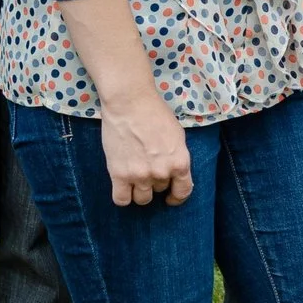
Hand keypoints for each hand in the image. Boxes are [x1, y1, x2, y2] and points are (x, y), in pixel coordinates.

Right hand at [100, 92, 194, 206]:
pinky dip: (123, 196)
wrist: (130, 103)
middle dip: (155, 181)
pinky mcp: (119, 175)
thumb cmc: (154, 113)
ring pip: (142, 199)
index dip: (177, 197)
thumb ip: (176, 156)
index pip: (183, 191)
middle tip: (147, 165)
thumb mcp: (177, 135)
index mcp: (180, 162)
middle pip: (159, 190)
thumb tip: (174, 172)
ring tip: (134, 176)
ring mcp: (140, 175)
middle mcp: (161, 172)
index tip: (170, 198)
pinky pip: (121, 200)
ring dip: (139, 190)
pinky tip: (122, 186)